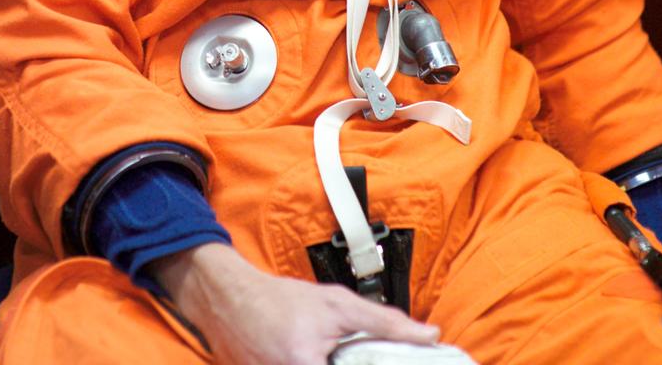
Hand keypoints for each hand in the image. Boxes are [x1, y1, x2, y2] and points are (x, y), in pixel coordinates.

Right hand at [148, 243, 439, 364]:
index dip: (370, 364)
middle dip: (354, 362)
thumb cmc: (282, 302)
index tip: (402, 360)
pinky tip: (327, 358)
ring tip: (337, 353)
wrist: (232, 302)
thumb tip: (429, 335)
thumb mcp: (338, 303)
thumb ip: (385, 322)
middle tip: (352, 351)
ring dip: (342, 364)